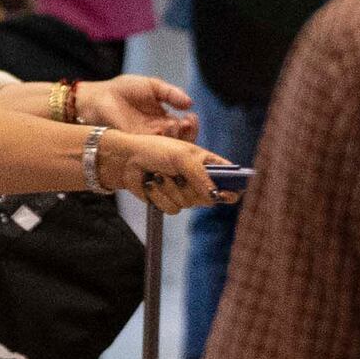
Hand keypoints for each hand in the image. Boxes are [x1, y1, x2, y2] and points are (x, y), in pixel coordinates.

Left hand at [80, 73, 201, 142]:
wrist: (98, 96)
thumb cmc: (123, 89)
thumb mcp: (152, 86)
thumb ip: (171, 93)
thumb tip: (190, 103)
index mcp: (164, 121)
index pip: (185, 129)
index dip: (191, 125)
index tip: (191, 117)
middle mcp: (157, 135)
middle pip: (180, 143)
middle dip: (187, 134)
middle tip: (186, 123)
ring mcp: (146, 141)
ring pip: (167, 149)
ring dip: (174, 138)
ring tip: (174, 125)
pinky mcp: (134, 145)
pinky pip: (150, 149)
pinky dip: (157, 143)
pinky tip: (160, 131)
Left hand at [97, 131, 231, 212]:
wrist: (125, 159)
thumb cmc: (155, 150)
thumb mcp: (182, 157)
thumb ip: (200, 176)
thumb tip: (214, 196)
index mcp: (207, 163)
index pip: (230, 178)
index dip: (233, 188)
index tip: (226, 193)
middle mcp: (198, 179)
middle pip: (210, 198)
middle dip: (192, 189)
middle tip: (178, 177)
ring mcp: (184, 191)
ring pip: (188, 204)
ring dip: (171, 190)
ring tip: (160, 175)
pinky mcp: (168, 201)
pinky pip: (172, 208)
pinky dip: (160, 196)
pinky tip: (151, 183)